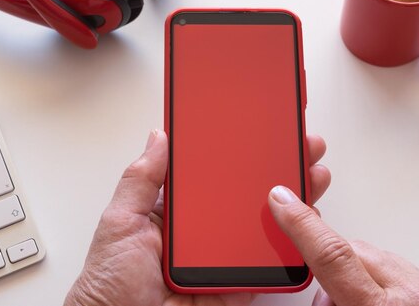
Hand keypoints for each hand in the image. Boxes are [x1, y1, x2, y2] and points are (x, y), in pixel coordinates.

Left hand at [64, 130, 330, 305]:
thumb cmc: (109, 283)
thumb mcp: (120, 222)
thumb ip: (140, 180)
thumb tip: (159, 137)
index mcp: (174, 210)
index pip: (211, 173)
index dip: (236, 153)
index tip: (259, 132)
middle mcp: (200, 230)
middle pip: (243, 196)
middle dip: (274, 172)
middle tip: (300, 147)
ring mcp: (218, 257)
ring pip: (259, 227)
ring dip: (288, 205)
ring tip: (309, 179)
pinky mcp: (232, 285)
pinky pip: (263, 266)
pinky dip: (286, 249)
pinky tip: (302, 226)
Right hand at [268, 187, 418, 305]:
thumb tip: (320, 294)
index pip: (332, 256)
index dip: (303, 225)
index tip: (284, 201)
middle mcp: (417, 299)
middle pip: (355, 254)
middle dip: (336, 267)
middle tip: (333, 300)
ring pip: (382, 259)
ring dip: (367, 278)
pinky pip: (412, 272)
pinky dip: (397, 286)